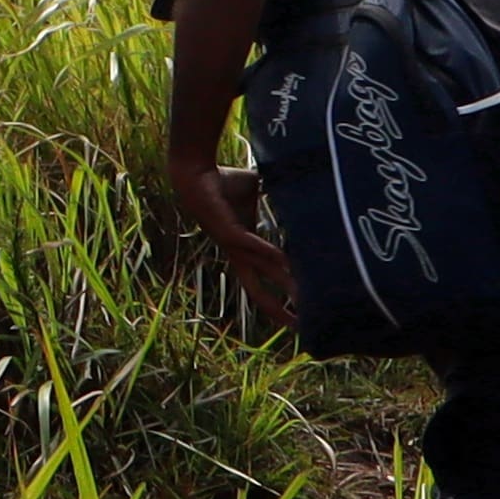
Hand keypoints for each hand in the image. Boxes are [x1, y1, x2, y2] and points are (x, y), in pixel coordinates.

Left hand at [182, 164, 295, 326]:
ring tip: (300, 296)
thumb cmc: (224, 185)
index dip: (276, 301)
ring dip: (281, 283)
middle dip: (276, 309)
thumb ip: (277, 203)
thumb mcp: (258, 198)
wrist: (197, 171)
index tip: (296, 317)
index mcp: (244, 249)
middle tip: (298, 326)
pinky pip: (249, 244)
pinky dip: (265, 252)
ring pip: (259, 270)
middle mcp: (236, 252)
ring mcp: (230, 243)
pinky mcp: (226, 229)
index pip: (261, 282)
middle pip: (256, 290)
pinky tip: (284, 262)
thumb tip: (303, 194)